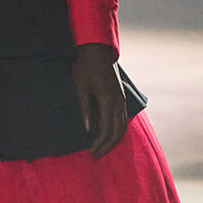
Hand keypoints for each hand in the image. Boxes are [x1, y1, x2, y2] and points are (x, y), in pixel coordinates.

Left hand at [73, 43, 127, 158]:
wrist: (96, 47)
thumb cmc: (84, 65)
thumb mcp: (79, 86)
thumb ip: (84, 108)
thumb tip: (87, 129)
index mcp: (108, 99)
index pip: (107, 130)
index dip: (100, 144)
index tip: (90, 153)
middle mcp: (118, 100)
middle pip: (118, 131)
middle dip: (108, 146)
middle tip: (95, 155)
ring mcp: (122, 97)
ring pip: (123, 125)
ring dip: (114, 139)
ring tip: (102, 148)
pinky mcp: (121, 95)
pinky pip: (123, 117)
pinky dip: (118, 129)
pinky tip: (109, 134)